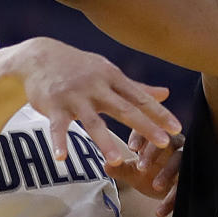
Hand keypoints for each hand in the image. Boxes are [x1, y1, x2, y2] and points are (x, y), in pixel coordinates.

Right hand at [17, 39, 180, 167]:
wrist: (40, 56)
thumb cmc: (79, 67)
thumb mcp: (108, 72)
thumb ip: (137, 87)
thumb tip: (166, 93)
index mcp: (113, 78)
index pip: (140, 98)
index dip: (160, 113)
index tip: (177, 128)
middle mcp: (97, 87)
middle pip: (124, 109)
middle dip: (146, 127)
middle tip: (164, 144)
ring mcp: (74, 97)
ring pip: (92, 122)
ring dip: (105, 141)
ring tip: (118, 160)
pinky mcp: (53, 106)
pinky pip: (57, 127)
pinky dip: (58, 142)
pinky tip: (61, 158)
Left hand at [109, 132, 183, 216]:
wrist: (166, 192)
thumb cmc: (151, 174)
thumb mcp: (134, 172)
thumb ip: (120, 168)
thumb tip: (106, 164)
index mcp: (159, 138)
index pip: (151, 129)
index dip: (142, 136)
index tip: (131, 148)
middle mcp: (176, 146)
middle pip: (168, 141)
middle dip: (154, 153)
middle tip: (141, 167)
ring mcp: (187, 161)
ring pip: (180, 161)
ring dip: (168, 173)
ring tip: (156, 186)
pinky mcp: (193, 179)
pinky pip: (184, 186)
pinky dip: (172, 199)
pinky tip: (160, 212)